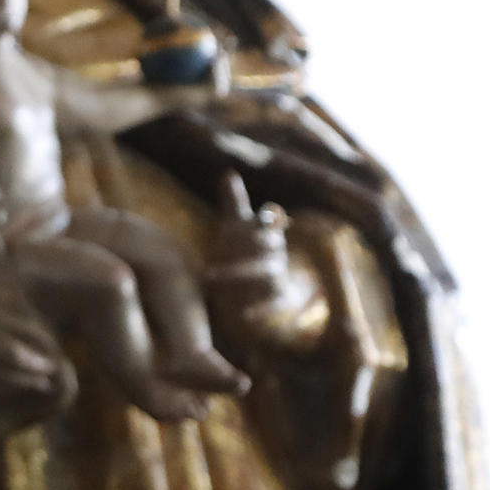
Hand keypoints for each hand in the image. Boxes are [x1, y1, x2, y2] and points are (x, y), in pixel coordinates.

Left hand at [205, 172, 291, 309]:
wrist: (276, 288)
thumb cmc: (252, 250)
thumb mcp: (241, 226)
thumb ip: (235, 202)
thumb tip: (228, 173)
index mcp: (266, 231)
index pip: (270, 219)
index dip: (272, 216)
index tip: (273, 212)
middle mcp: (276, 250)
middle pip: (266, 244)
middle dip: (248, 244)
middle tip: (217, 246)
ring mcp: (279, 274)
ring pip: (265, 271)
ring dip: (238, 274)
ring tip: (208, 278)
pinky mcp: (280, 298)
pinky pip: (274, 304)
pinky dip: (261, 310)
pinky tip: (243, 316)